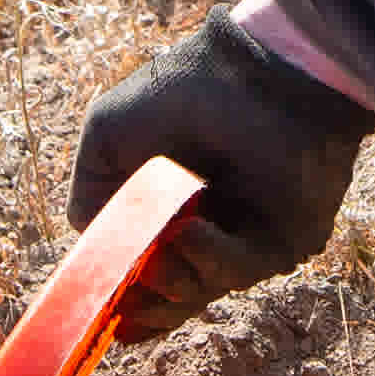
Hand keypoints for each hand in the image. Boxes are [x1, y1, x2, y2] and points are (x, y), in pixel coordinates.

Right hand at [71, 7, 374, 343]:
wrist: (261, 69)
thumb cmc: (185, 91)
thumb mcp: (109, 133)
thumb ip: (90, 192)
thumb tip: (91, 246)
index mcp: (164, 210)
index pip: (138, 274)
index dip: (117, 297)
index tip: (99, 306)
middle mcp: (204, 231)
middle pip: (166, 299)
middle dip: (142, 304)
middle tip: (128, 290)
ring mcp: (243, 240)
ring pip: (198, 291)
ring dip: (172, 279)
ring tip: (168, 237)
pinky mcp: (284, 243)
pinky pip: (240, 272)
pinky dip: (209, 258)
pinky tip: (192, 230)